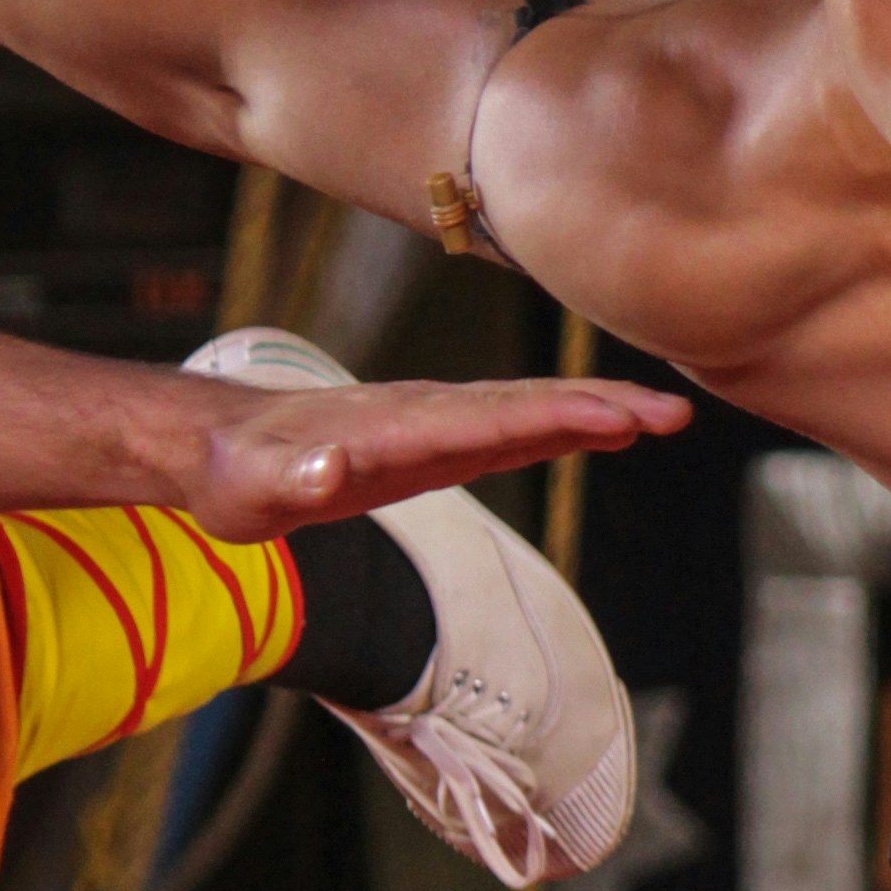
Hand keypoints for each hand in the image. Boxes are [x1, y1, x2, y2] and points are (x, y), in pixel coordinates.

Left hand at [185, 373, 689, 538]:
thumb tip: (327, 471)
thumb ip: (291, 477)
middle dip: (604, 406)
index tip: (619, 419)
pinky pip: (515, 428)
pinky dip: (565, 425)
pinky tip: (604, 430)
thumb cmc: (232, 473)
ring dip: (598, 410)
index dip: (557, 418)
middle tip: (675, 413)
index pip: (492, 417)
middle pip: (530, 403)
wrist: (215, 445)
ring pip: (531, 410)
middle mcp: (428, 412)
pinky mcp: (438, 442)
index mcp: (397, 424)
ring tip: (666, 415)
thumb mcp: (250, 487)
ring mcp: (438, 423)